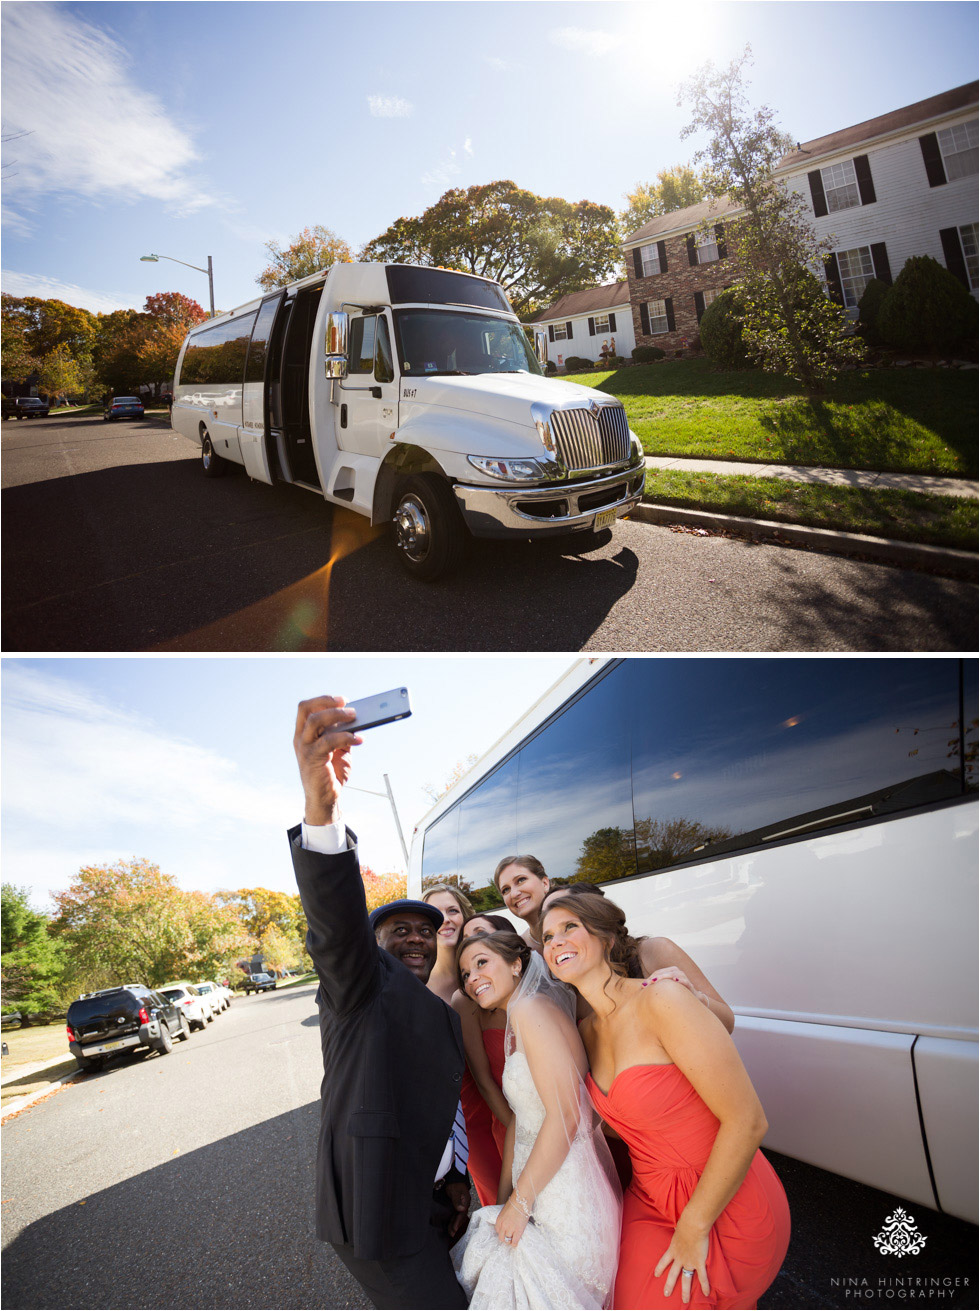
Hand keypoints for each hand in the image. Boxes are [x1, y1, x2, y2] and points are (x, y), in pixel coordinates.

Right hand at [293, 697, 361, 825]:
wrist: (325, 798)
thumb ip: (341, 734)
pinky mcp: (312, 759)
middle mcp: (300, 739)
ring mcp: (304, 748)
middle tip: (346, 703)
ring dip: (337, 715)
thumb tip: (355, 718)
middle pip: (306, 709)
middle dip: (326, 701)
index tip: (343, 700)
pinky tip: (358, 739)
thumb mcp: (338, 749)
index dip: (323, 700)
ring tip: (355, 717)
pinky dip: (346, 737)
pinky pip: (328, 741)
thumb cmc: (331, 773)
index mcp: (304, 734)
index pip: (306, 708)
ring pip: (315, 721)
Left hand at [444, 1179, 470, 1241]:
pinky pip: (456, 1214)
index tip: (454, 1228)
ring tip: (451, 1232)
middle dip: (456, 1225)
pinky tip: (451, 1225)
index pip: (462, 1214)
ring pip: (458, 1217)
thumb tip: (462, 1209)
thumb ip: (457, 1200)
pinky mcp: (457, 1205)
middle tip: (452, 1234)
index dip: (458, 1221)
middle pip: (461, 1217)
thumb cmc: (454, 1183)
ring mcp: (461, 1205)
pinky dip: (453, 1220)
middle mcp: (464, 1204)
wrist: (453, 1177)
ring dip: (454, 1224)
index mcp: (466, 1201)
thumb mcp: (455, 1191)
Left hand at [494, 1194, 529, 1247]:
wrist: (521, 1201)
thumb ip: (504, 1219)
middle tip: (509, 1237)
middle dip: (505, 1238)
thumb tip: (507, 1223)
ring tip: (514, 1238)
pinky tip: (516, 1242)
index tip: (505, 1231)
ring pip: (508, 1240)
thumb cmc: (514, 1203)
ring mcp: (510, 1229)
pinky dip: (514, 1243)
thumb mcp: (505, 1211)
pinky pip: (514, 1242)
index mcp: (499, 1220)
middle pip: (501, 1237)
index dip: (502, 1232)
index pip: (497, 1231)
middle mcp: (503, 1226)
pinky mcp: (518, 1231)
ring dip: (510, 1240)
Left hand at [642, 967, 706, 1007]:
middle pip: (663, 972)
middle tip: (646, 985)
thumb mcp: (667, 988)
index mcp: (671, 971)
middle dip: (653, 978)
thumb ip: (658, 987)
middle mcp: (677, 971)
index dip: (650, 978)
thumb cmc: (678, 993)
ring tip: (654, 981)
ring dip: (663, 977)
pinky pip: (684, 981)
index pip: (658, 972)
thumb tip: (643, 988)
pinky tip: (674, 981)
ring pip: (672, 974)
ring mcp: (683, 976)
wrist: (694, 1000)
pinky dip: (679, 980)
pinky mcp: (689, 984)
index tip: (642, 985)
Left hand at [653, 1219, 709, 1304]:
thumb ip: (679, 1232)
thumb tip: (679, 1227)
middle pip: (672, 1274)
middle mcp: (679, 1258)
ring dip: (685, 1291)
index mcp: (673, 1249)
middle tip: (666, 1293)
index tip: (656, 1275)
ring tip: (684, 1300)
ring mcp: (689, 1262)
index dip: (659, 1268)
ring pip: (686, 1279)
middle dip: (669, 1285)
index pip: (664, 1260)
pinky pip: (702, 1277)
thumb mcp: (678, 1228)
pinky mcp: (698, 1263)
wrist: (693, 1225)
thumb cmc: (686, 1222)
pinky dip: (705, 1286)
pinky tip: (706, 1293)